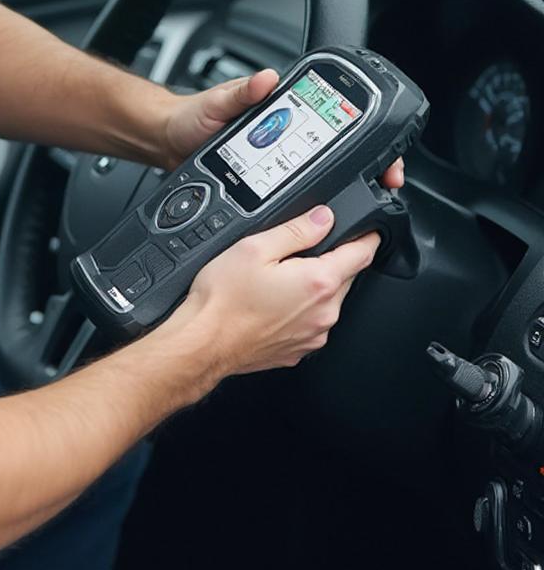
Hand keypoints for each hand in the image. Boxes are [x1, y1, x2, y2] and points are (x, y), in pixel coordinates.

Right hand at [161, 205, 378, 384]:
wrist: (202, 342)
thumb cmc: (222, 300)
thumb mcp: (255, 247)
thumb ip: (296, 229)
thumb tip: (324, 218)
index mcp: (318, 282)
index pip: (362, 254)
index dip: (366, 237)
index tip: (367, 230)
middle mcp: (323, 313)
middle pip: (345, 277)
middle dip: (331, 261)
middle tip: (295, 254)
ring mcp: (312, 335)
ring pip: (327, 301)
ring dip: (313, 288)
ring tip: (275, 281)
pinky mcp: (298, 350)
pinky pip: (310, 323)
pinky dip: (299, 311)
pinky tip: (270, 305)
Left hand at [162, 70, 404, 188]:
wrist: (168, 145)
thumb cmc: (193, 117)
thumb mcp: (219, 101)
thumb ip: (243, 92)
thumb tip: (266, 79)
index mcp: (280, 110)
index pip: (331, 116)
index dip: (360, 129)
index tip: (380, 145)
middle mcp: (285, 135)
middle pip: (336, 149)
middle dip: (366, 162)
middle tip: (383, 177)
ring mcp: (278, 159)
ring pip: (322, 172)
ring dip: (345, 183)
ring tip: (367, 194)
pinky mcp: (265, 181)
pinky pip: (296, 189)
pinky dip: (313, 199)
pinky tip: (325, 209)